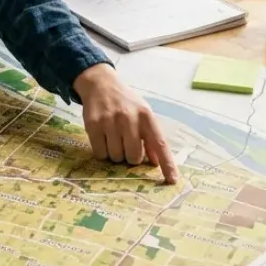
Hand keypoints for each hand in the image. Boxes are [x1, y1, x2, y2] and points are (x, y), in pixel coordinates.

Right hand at [74, 64, 178, 183]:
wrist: (101, 84)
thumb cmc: (126, 103)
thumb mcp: (142, 114)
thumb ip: (150, 137)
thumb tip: (156, 162)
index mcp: (146, 116)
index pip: (160, 144)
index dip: (167, 164)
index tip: (173, 180)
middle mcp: (129, 118)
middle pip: (134, 157)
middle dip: (130, 157)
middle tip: (126, 144)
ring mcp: (110, 121)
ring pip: (116, 157)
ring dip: (115, 154)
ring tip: (113, 138)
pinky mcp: (93, 125)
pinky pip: (100, 154)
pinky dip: (102, 152)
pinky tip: (102, 138)